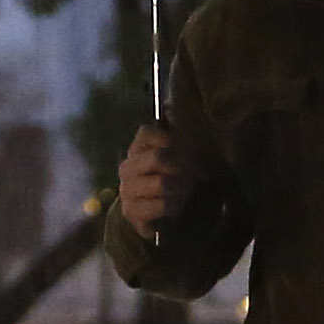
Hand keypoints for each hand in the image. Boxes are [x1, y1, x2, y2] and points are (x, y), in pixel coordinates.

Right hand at [118, 121, 190, 240]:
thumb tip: (173, 109)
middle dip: (183, 166)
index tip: (190, 148)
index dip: (172, 139)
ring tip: (187, 192)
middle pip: (158, 157)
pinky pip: (160, 206)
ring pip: (161, 183)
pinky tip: (176, 207)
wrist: (169, 213)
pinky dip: (174, 207)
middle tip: (196, 174)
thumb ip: (183, 128)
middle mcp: (128, 167)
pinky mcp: (132, 212)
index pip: (148, 133)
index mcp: (139, 148)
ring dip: (181, 188)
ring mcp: (127, 190)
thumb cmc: (180, 178)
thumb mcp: (187, 151)